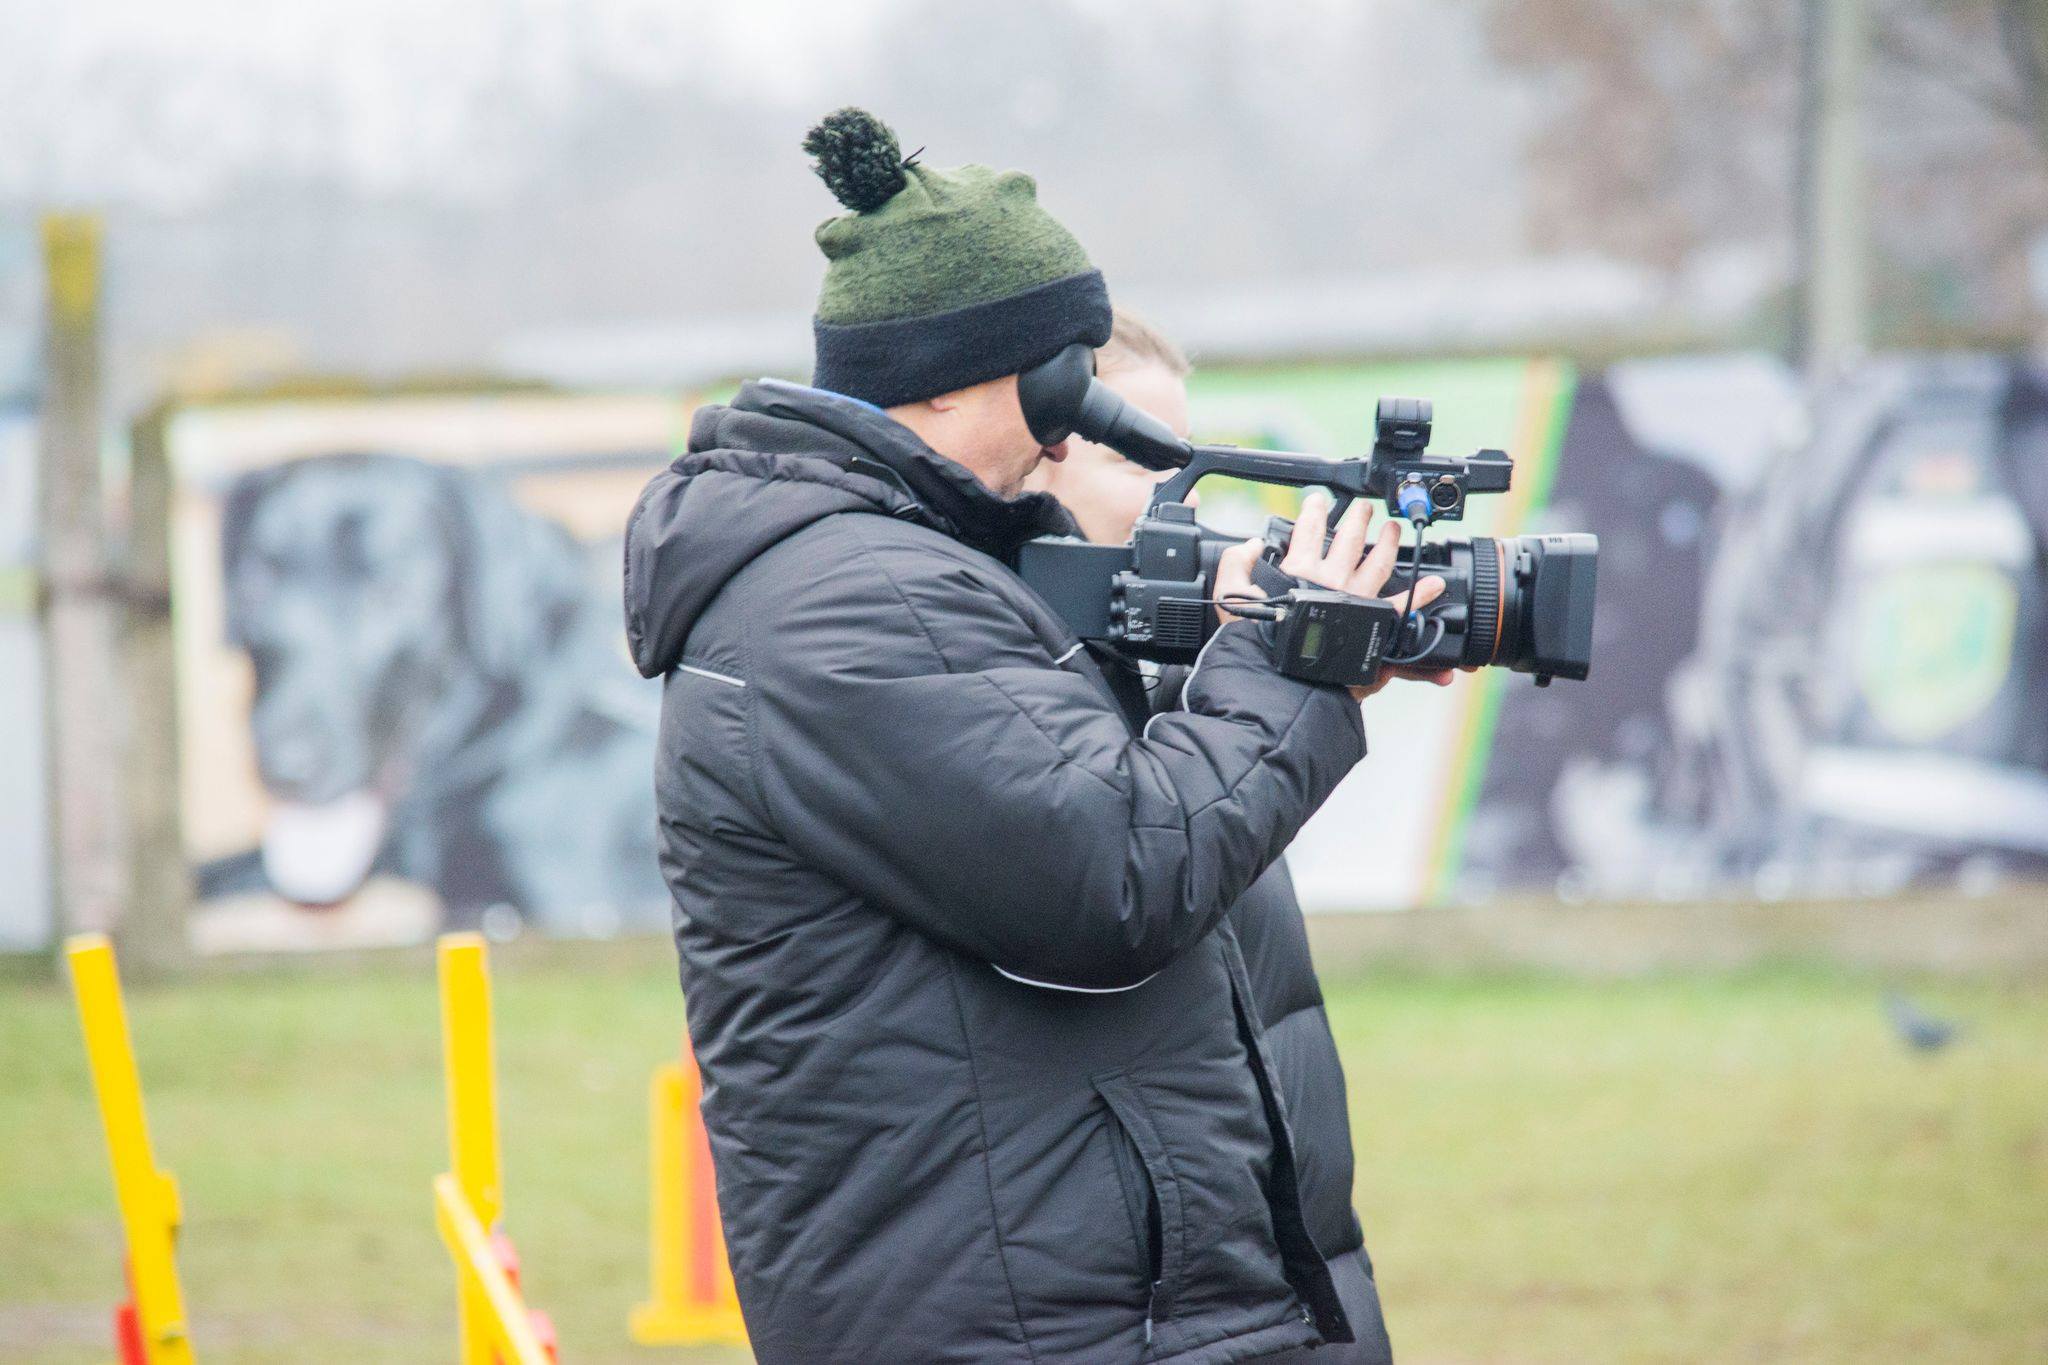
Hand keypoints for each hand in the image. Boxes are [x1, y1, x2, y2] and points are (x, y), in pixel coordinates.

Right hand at [1217, 495, 1454, 700]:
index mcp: (1299, 572)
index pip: (1309, 531)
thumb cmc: (1257, 647)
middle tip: (1365, 507)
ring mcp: (1356, 600)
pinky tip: (1433, 584)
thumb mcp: (1230, 600)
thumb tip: (1252, 545)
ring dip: (1389, 541)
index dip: (1313, 511)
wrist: (1281, 684)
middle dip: (1358, 517)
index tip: (1317, 500)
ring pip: (1380, 561)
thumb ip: (1235, 566)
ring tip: (1394, 529)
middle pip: (1351, 538)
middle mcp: (1333, 580)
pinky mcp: (1372, 625)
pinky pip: (1401, 607)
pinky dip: (1420, 594)